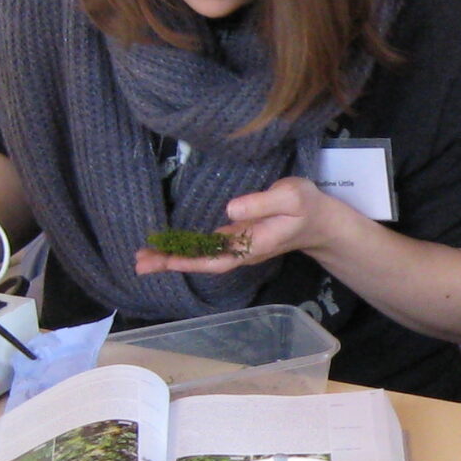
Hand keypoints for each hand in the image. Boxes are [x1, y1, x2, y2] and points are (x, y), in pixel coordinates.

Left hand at [133, 177, 361, 275]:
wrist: (321, 221)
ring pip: (201, 256)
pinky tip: (167, 245)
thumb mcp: (292, 197)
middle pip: (202, 262)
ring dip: (172, 257)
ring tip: (142, 257)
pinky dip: (184, 248)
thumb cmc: (307, 207)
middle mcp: (241, 250)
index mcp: (253, 244)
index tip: (164, 258)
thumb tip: (230, 210)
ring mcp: (238, 247)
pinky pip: (205, 248)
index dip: (189, 259)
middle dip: (171, 263)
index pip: (216, 257)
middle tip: (139, 262)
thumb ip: (262, 203)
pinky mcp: (236, 239)